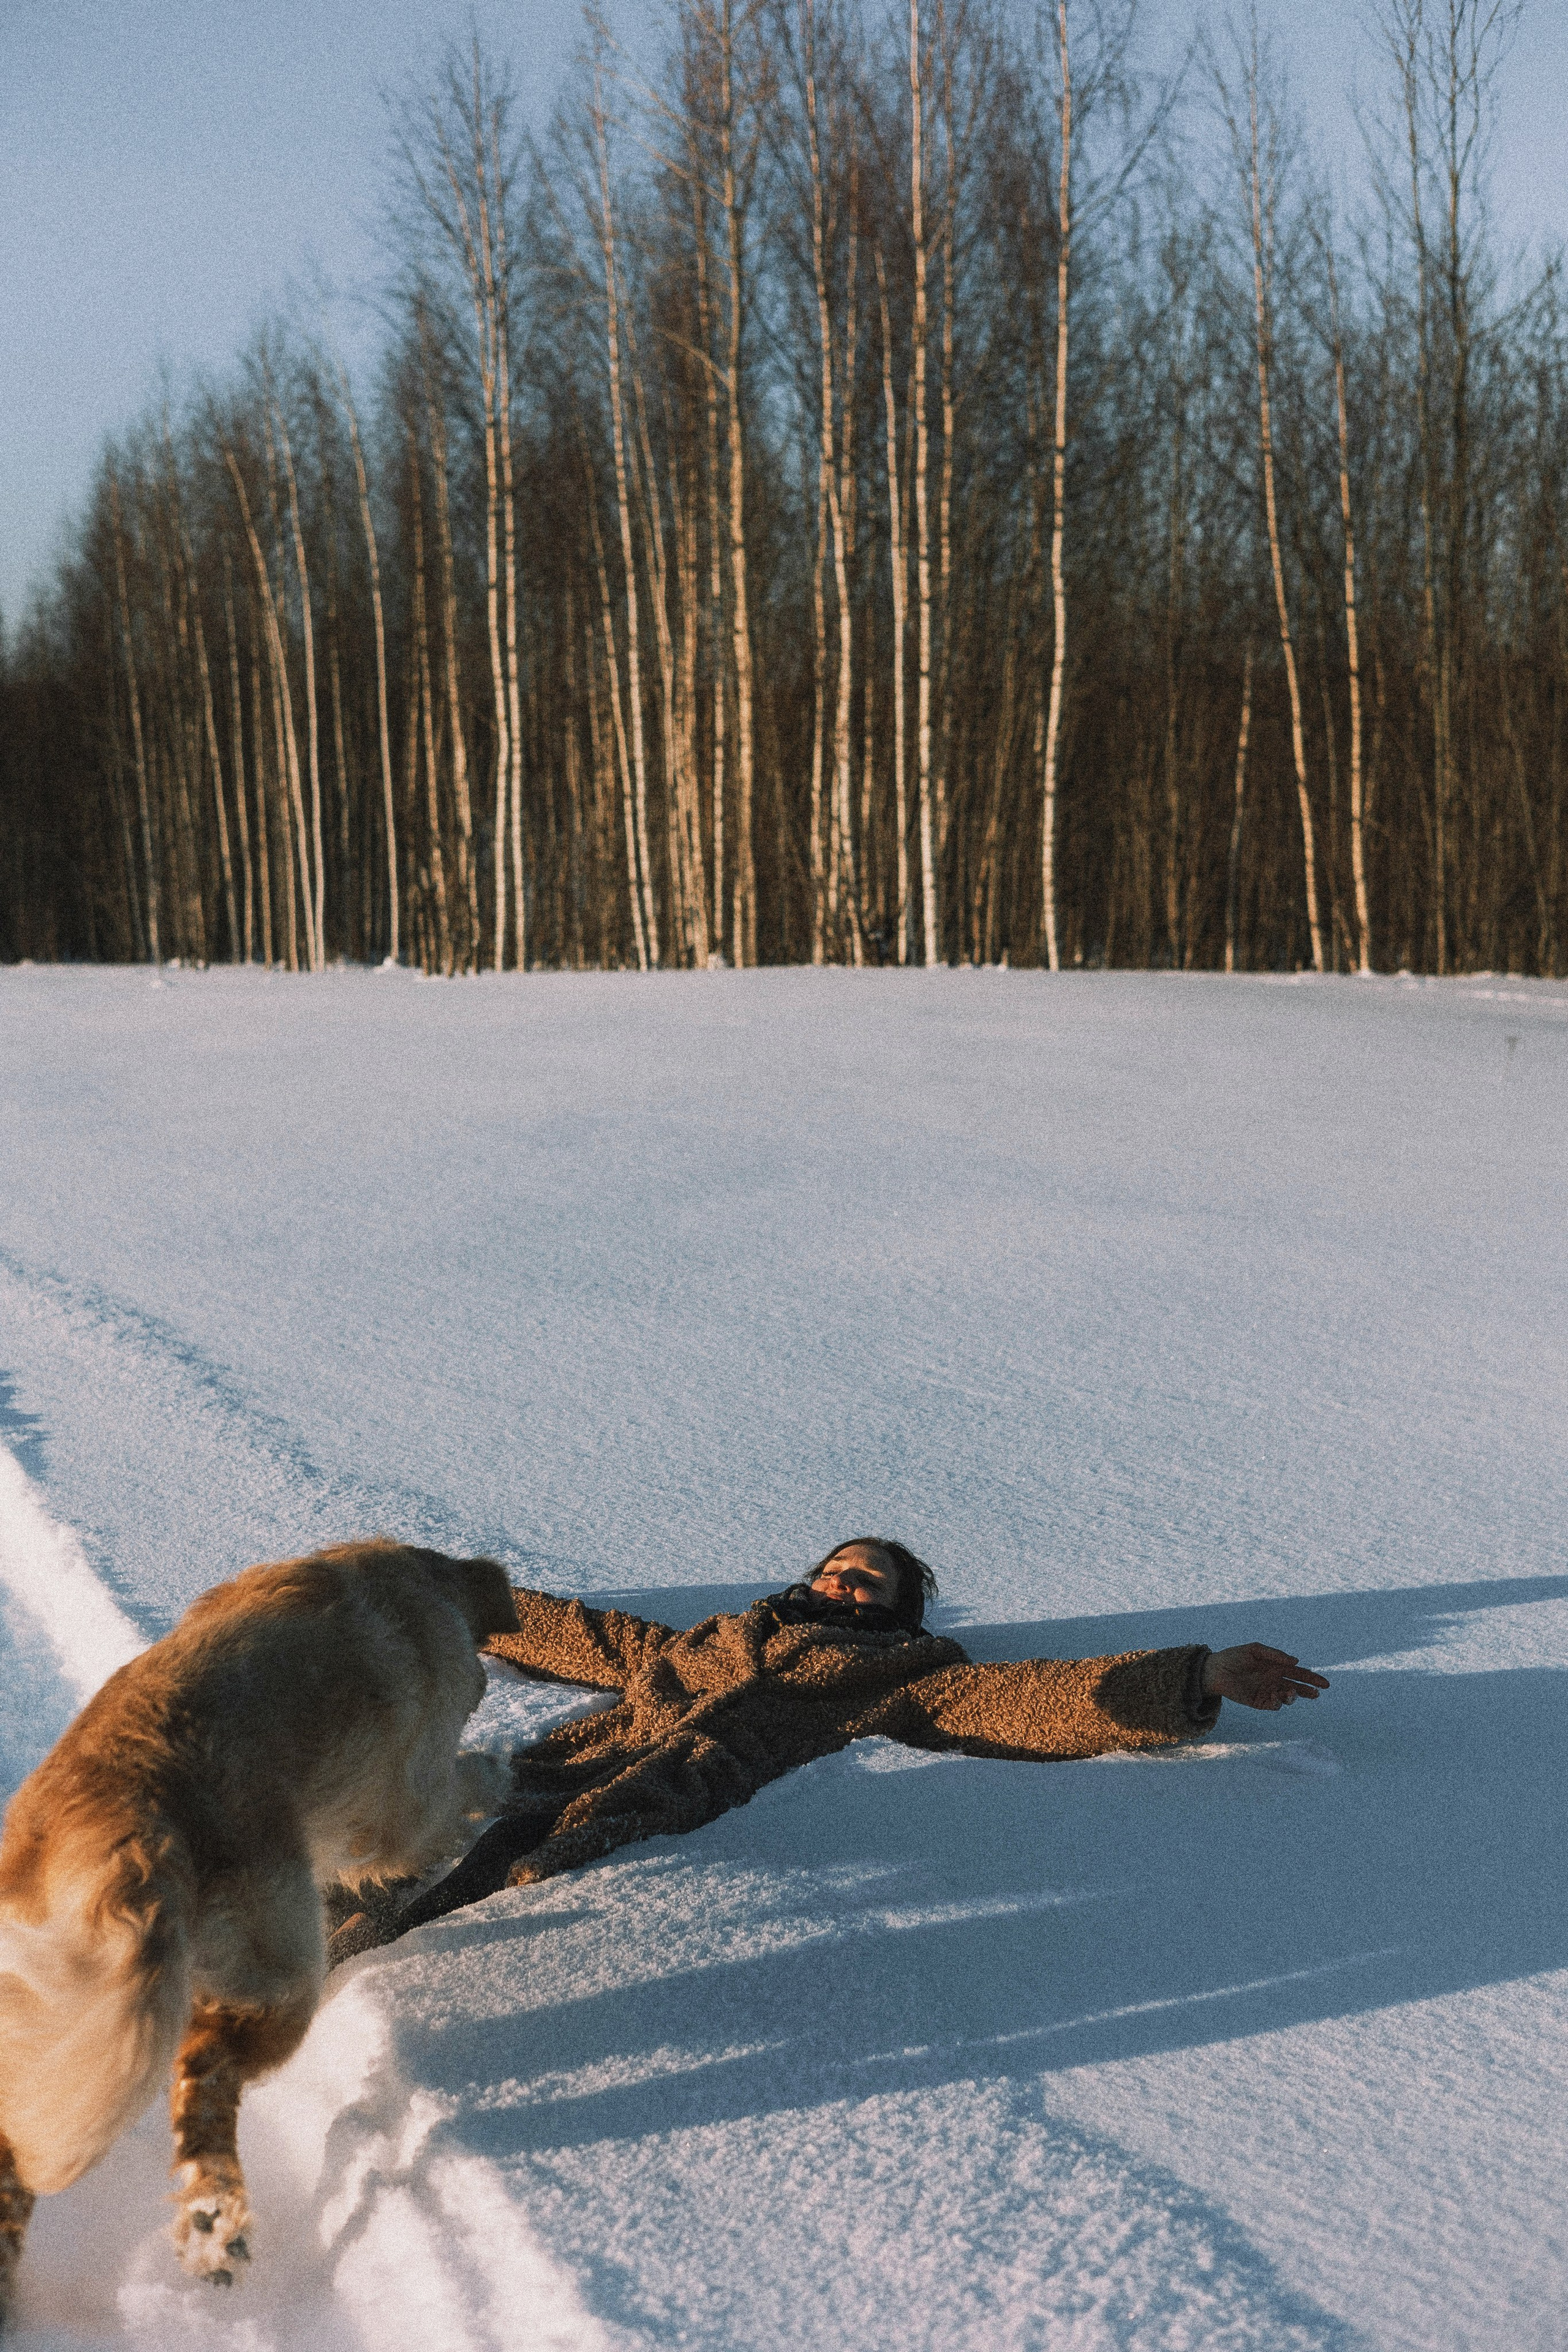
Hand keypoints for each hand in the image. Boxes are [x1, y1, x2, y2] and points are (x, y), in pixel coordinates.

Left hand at [1201, 1644, 1328, 1710]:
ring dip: (1292, 1697)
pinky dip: (1277, 1703)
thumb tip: (1296, 1661)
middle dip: (1308, 1691)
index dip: (1312, 1678)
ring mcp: (1267, 1692)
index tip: (1325, 1684)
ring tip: (1291, 1694)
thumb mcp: (1255, 1650)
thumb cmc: (1234, 1656)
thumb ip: (1275, 1655)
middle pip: (1297, 1688)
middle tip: (1317, 1693)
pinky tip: (1276, 1698)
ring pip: (1286, 1698)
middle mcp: (1274, 1680)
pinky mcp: (1258, 1702)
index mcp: (1276, 1667)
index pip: (1299, 1673)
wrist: (1215, 1670)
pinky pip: (1272, 1705)